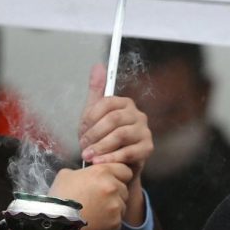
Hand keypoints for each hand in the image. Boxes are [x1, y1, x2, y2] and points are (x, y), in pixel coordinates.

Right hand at [49, 164, 131, 229]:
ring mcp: (116, 206)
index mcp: (102, 172)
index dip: (118, 175)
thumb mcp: (67, 175)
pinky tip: (95, 221)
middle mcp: (113, 187)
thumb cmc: (59, 196)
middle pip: (124, 188)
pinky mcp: (115, 222)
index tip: (111, 180)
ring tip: (96, 211)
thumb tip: (89, 173)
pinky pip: (117, 219)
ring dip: (113, 207)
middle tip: (99, 198)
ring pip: (122, 204)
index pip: (125, 170)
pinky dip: (109, 221)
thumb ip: (84, 172)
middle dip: (115, 192)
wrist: (56, 223)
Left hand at [78, 63, 150, 224]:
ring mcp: (144, 131)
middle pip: (114, 119)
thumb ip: (96, 90)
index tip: (81, 131)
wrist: (115, 163)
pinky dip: (112, 158)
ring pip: (121, 135)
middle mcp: (138, 115)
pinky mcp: (148, 148)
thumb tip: (98, 66)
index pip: (107, 102)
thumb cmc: (104, 138)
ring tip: (89, 156)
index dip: (91, 117)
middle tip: (83, 147)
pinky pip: (129, 152)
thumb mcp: (95, 114)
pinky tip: (100, 162)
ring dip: (102, 147)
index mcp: (125, 103)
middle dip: (95, 135)